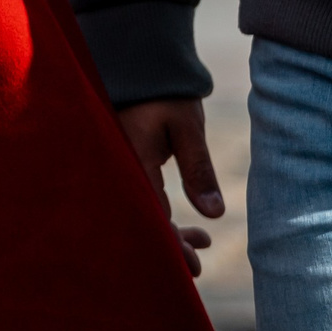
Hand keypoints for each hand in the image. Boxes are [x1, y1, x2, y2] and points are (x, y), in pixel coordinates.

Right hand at [116, 97, 225, 275]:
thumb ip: (198, 168)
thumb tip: (214, 214)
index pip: (149, 213)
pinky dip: (161, 214)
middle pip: (139, 219)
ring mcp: (117, 167)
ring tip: (201, 243)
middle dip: (167, 246)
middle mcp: (118, 168)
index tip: (192, 267)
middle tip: (197, 266)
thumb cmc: (166, 93)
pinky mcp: (123, 165)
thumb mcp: (187, 127)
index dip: (170, 244)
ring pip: (139, 210)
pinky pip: (139, 197)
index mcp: (130, 160)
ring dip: (167, 231)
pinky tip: (188, 225)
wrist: (142, 63)